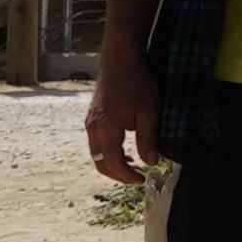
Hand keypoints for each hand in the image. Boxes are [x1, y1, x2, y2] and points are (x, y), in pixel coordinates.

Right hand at [86, 51, 156, 186]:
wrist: (120, 62)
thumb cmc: (137, 84)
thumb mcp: (149, 112)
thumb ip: (148, 139)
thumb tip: (151, 162)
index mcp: (106, 129)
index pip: (113, 163)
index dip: (127, 176)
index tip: (142, 179)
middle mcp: (93, 128)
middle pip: (100, 163)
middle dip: (118, 175)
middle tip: (137, 178)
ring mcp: (90, 123)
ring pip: (96, 155)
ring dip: (113, 165)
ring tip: (133, 167)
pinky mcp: (91, 119)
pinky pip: (96, 144)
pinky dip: (108, 153)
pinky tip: (124, 152)